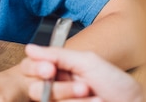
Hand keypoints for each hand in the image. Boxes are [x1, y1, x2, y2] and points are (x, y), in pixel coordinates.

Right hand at [21, 44, 142, 101]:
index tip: (49, 69)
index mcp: (59, 69)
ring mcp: (62, 101)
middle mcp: (57, 87)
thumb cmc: (116, 83)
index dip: (35, 69)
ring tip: (93, 95)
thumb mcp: (87, 62)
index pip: (32, 67)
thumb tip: (29, 49)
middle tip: (83, 86)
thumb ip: (57, 54)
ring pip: (47, 101)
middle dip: (60, 89)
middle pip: (35, 89)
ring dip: (72, 98)